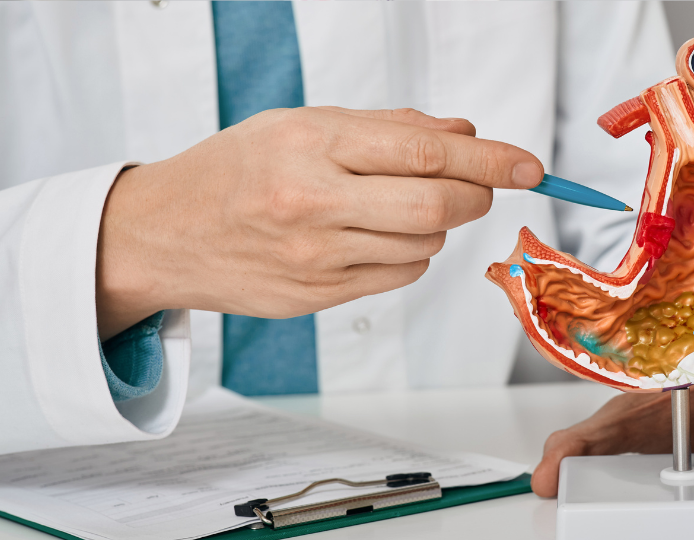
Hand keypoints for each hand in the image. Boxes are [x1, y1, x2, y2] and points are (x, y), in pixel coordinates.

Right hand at [95, 107, 543, 338]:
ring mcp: (316, 257)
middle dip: (477, 195)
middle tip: (479, 187)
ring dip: (435, 223)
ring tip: (394, 206)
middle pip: (438, 205)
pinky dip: (408, 252)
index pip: (426, 152)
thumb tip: (464, 136)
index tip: (529, 165)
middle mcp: (314, 201)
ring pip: (425, 244)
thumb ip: (388, 127)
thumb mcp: (301, 124)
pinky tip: (375, 236)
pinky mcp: (317, 296)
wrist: (163, 233)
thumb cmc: (234, 169)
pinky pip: (398, 274)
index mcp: (311, 144)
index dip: (490, 160)